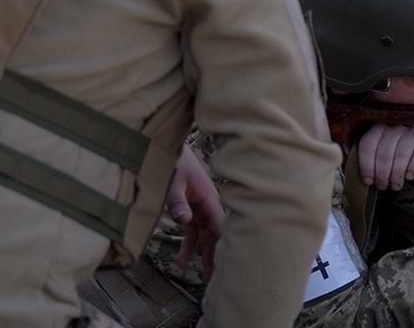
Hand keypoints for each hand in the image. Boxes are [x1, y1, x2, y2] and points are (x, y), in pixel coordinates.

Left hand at [167, 143, 222, 277]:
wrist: (170, 150)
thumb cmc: (176, 163)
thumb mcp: (174, 182)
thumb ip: (177, 202)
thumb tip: (184, 220)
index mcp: (209, 199)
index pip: (220, 226)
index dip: (224, 244)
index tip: (228, 261)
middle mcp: (207, 207)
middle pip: (216, 236)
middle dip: (217, 257)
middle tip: (219, 278)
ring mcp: (199, 210)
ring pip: (205, 238)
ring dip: (205, 256)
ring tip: (206, 278)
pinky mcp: (190, 212)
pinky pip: (192, 234)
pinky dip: (188, 247)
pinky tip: (182, 263)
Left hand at [358, 124, 413, 190]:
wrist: (413, 160)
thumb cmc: (390, 160)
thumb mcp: (374, 155)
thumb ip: (361, 158)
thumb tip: (341, 164)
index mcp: (378, 128)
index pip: (368, 144)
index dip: (367, 165)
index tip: (368, 181)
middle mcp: (395, 126)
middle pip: (385, 152)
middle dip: (382, 174)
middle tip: (382, 186)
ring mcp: (413, 132)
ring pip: (401, 154)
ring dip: (396, 174)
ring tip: (395, 185)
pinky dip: (413, 168)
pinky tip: (409, 176)